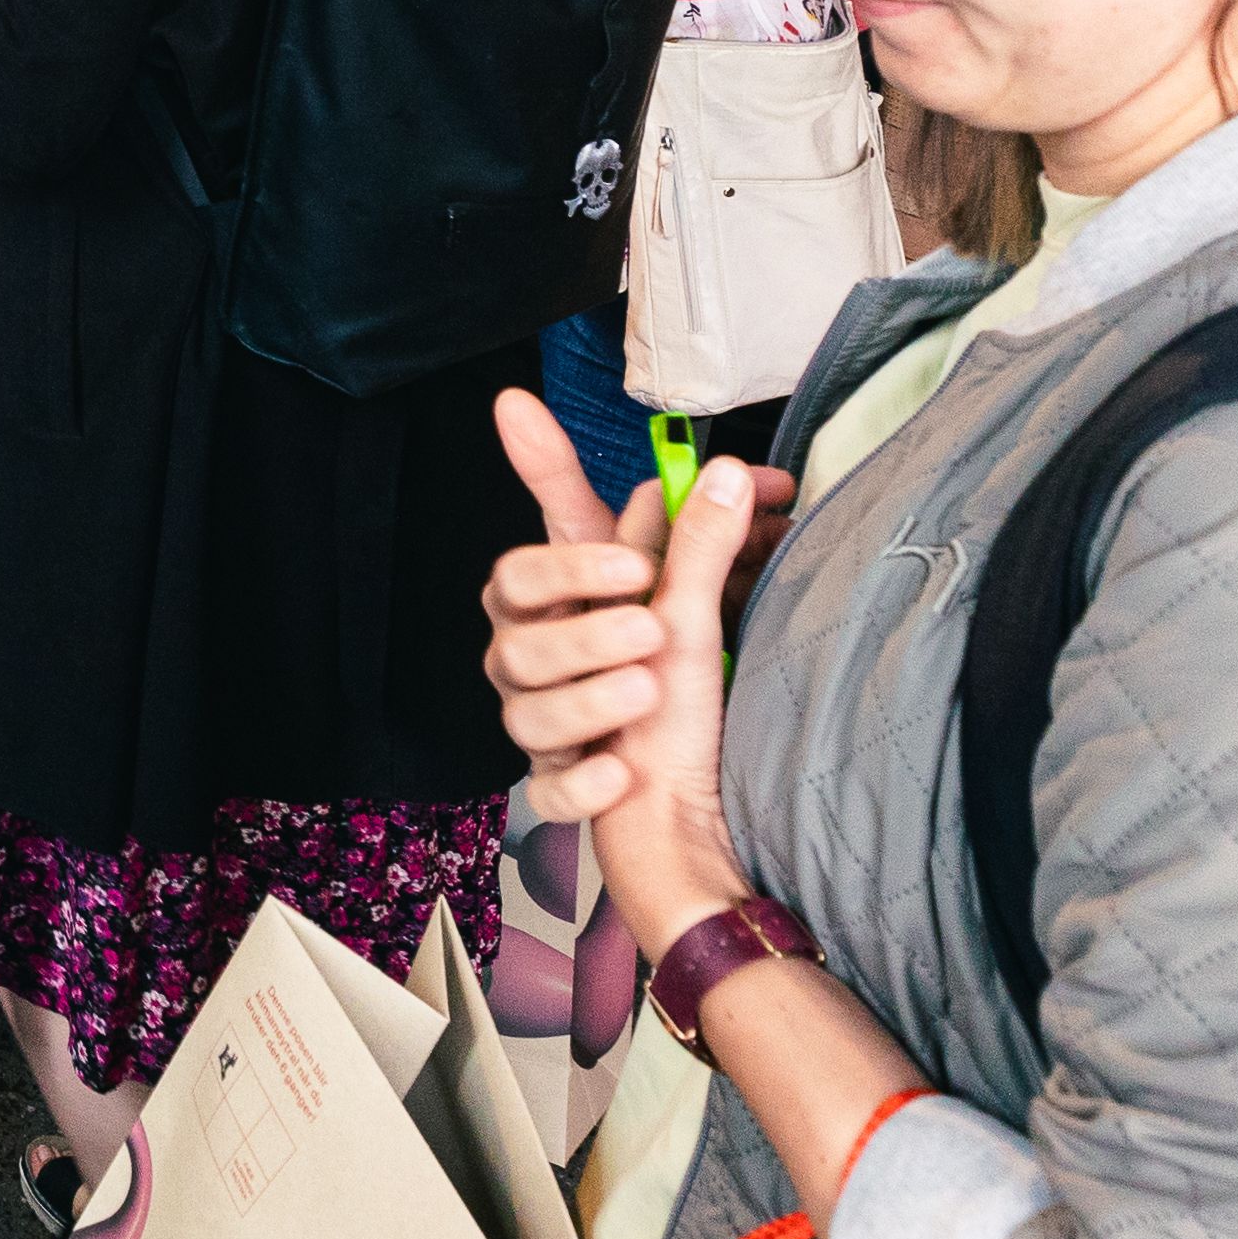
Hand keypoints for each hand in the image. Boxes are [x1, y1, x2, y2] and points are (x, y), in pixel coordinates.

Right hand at [481, 391, 762, 952]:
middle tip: (649, 622)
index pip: (545, 521)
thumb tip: (725, 469)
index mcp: (570, 599)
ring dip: (593, 693)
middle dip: (581, 614)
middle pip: (513, 610)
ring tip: (648, 693)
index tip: (518, 406)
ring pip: (524, 696)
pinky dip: (587, 775)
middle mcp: (537, 652)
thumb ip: (700, 547)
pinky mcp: (551, 786)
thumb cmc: (692, 717)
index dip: (536, 465)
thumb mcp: (698, 621)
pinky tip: (624, 768)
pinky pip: (545, 779)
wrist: (703, 832)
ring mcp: (537, 720)